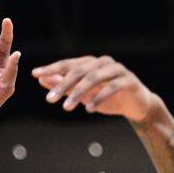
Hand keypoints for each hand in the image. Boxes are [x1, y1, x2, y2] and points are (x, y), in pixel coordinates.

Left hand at [31, 55, 157, 121]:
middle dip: (62, 84)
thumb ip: (65, 86)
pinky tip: (89, 109)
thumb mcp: (85, 94)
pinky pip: (112, 87)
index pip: (68, 64)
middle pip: (79, 70)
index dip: (51, 68)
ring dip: (78, 93)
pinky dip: (99, 98)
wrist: (138, 105)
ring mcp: (117, 70)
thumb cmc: (110, 98)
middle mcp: (103, 63)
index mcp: (91, 63)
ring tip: (67, 107)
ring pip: (94, 78)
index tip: (35, 75)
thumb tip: (42, 80)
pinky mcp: (129, 81)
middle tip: (49, 99)